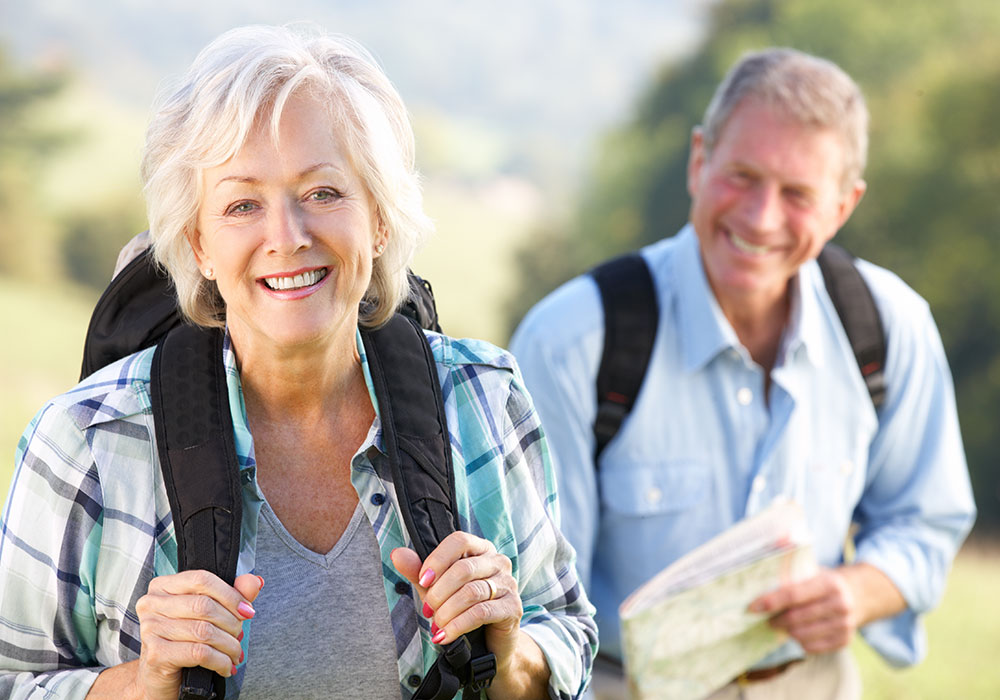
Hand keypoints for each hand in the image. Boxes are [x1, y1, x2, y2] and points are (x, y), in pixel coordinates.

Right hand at [132, 571, 263, 699]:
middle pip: (205, 605)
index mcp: (163, 585)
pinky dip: (220, 660)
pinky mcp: (156, 654)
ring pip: (204, 631)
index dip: (230, 595)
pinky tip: (225, 666)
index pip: (202, 579)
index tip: (246, 610)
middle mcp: (152, 603)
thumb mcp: (207, 613)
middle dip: (231, 622)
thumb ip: (231, 594)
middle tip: (239, 635)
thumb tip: (254, 582)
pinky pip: (199, 652)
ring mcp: (151, 628)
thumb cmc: (182, 639)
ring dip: (229, 645)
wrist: (159, 675)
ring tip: (235, 652)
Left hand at [391, 532, 521, 666]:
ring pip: (471, 592)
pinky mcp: (513, 608)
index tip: (423, 580)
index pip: (459, 541)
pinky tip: (445, 636)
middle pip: (464, 569)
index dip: (438, 559)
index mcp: (480, 549)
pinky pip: (481, 612)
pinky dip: (458, 626)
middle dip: (439, 592)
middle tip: (427, 610)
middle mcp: (498, 562)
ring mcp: (508, 584)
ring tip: (436, 625)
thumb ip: (419, 571)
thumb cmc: (462, 608)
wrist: (489, 642)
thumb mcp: (437, 589)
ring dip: (447, 611)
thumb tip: (397, 554)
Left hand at [749, 567, 858, 652]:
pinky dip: (799, 642)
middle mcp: (841, 604)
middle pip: (796, 618)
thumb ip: (792, 564)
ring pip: (802, 635)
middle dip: (775, 620)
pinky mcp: (845, 641)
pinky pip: (812, 648)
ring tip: (780, 624)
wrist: (858, 596)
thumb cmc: (824, 582)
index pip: (793, 595)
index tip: (752, 608)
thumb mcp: (813, 569)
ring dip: (786, 631)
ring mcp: (845, 625)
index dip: (771, 602)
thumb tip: (771, 549)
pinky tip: (796, 633)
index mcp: (829, 583)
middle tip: (764, 618)